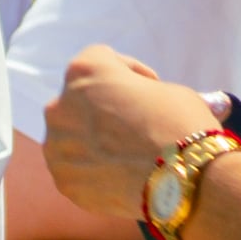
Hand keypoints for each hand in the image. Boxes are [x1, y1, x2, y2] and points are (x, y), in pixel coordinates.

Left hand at [42, 48, 225, 223]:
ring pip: (72, 137)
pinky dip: (93, 169)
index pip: (100, 59)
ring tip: (126, 153)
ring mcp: (57, 146)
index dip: (128, 72)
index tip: (148, 87)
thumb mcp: (166, 90)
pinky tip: (119, 174)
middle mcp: (59, 105)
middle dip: (104, 107)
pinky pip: (75, 168)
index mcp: (84, 71)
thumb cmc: (180, 125)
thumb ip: (137, 91)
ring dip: (94, 140)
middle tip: (133, 122)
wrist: (183, 180)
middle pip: (79, 100)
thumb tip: (136, 106)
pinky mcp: (63, 179)